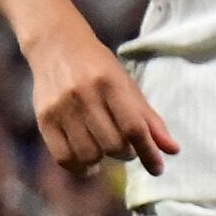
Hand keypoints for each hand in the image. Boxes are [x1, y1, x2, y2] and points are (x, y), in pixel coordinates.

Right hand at [22, 24, 174, 177]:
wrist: (57, 46)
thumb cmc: (100, 69)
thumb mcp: (128, 86)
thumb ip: (150, 119)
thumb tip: (172, 151)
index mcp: (111, 84)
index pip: (134, 127)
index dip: (148, 152)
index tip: (158, 169)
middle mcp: (84, 96)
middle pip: (112, 143)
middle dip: (126, 153)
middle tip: (127, 148)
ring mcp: (61, 108)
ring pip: (88, 154)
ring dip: (103, 159)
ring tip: (106, 150)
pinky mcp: (43, 119)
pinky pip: (63, 157)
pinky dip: (79, 167)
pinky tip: (88, 163)